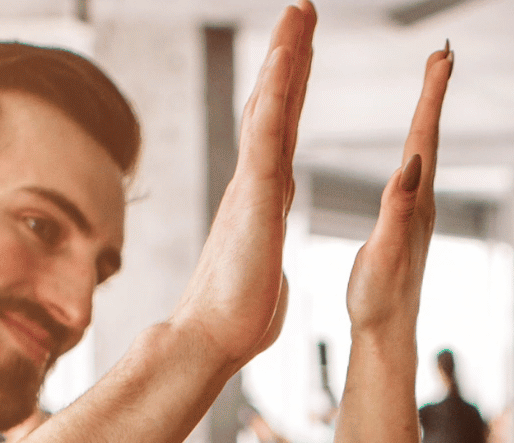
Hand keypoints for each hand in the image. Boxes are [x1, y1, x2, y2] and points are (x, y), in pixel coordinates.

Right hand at [171, 3, 315, 373]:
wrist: (211, 339)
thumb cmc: (236, 320)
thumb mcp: (263, 275)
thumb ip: (263, 256)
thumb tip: (262, 259)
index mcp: (262, 199)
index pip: (281, 131)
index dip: (290, 90)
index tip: (300, 54)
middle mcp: (254, 182)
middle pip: (273, 104)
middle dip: (288, 54)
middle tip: (302, 9)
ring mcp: (252, 184)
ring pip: (269, 106)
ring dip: (285, 55)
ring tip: (300, 10)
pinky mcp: (254, 196)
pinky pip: (266, 133)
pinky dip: (275, 92)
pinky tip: (287, 56)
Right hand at [346, 44, 453, 341]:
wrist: (386, 337)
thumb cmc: (379, 300)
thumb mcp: (383, 252)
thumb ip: (397, 208)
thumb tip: (413, 164)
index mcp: (414, 203)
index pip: (423, 137)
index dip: (431, 94)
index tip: (441, 56)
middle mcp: (421, 203)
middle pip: (428, 135)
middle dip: (434, 92)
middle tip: (442, 54)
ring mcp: (415, 214)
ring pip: (422, 151)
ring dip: (427, 114)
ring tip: (431, 83)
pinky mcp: (406, 225)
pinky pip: (412, 172)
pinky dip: (414, 144)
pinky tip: (410, 148)